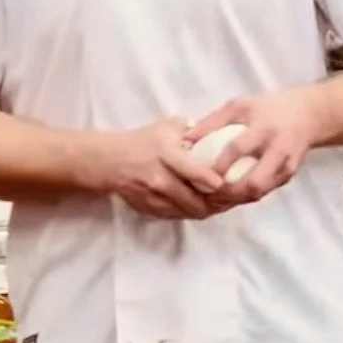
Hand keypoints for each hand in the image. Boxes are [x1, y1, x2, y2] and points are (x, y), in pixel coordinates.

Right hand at [100, 117, 225, 219]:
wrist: (109, 161)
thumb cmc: (141, 141)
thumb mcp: (166, 127)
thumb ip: (192, 130)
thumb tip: (217, 133)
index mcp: (165, 154)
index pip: (190, 171)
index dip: (209, 180)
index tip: (222, 183)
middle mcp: (160, 178)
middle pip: (193, 200)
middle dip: (216, 202)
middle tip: (232, 199)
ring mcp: (154, 197)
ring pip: (188, 211)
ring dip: (206, 210)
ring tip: (221, 205)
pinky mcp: (150, 209)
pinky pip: (177, 216)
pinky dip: (191, 212)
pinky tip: (202, 207)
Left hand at [184, 87, 324, 207]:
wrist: (308, 115)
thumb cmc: (268, 108)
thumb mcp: (240, 106)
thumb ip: (212, 121)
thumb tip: (185, 139)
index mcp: (264, 128)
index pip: (239, 149)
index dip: (219, 165)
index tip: (197, 175)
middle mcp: (278, 150)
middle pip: (254, 182)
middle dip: (227, 194)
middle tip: (204, 196)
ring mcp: (286, 167)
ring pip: (259, 192)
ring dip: (234, 200)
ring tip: (211, 201)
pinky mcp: (288, 177)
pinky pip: (264, 192)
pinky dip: (244, 198)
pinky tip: (226, 198)